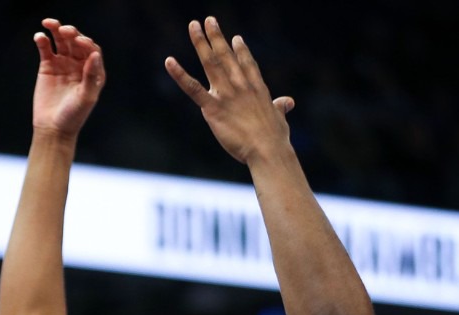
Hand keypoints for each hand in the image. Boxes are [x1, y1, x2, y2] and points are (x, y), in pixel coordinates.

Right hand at [32, 18, 105, 138]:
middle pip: (76, 42)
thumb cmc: (73, 116)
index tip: (78, 41)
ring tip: (49, 24)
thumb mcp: (86, 97)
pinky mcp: (47, 66)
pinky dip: (42, 40)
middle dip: (71, 34)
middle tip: (65, 31)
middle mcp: (79, 65)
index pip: (92, 50)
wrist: (53, 128)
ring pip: (61, 41)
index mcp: (93, 72)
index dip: (86, 43)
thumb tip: (95, 54)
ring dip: (56, 30)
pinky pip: (46, 48)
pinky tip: (39, 37)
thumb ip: (91, 76)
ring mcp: (63, 64)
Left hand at [165, 17, 294, 164]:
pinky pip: (192, 88)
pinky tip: (169, 61)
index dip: (241, 50)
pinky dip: (179, 74)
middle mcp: (240, 86)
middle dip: (217, 37)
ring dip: (201, 43)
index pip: (247, 64)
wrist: (267, 149)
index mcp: (257, 89)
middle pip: (226, 56)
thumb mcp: (280, 119)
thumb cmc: (275, 139)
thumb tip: (289, 102)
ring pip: (210, 63)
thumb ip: (281, 107)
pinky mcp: (212, 108)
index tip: (236, 38)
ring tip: (194, 25)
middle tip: (209, 20)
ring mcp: (226, 94)